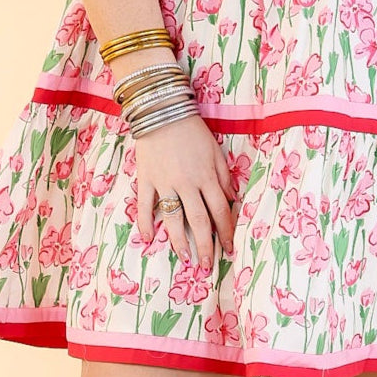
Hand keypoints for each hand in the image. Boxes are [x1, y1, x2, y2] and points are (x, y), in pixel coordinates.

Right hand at [133, 114, 237, 270]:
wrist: (162, 111)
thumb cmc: (192, 131)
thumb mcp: (215, 151)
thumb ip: (223, 177)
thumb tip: (232, 200)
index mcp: (207, 177)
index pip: (220, 211)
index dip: (226, 232)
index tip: (229, 248)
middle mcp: (187, 184)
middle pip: (199, 221)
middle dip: (205, 246)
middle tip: (208, 266)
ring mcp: (165, 183)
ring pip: (173, 219)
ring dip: (179, 241)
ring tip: (185, 259)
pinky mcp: (146, 179)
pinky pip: (144, 205)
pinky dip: (145, 223)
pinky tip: (148, 240)